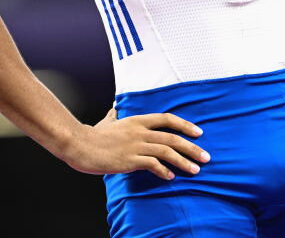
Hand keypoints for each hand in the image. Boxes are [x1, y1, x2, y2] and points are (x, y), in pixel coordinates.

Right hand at [63, 111, 209, 180]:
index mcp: (137, 120)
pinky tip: (170, 177)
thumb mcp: (107, 121)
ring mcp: (135, 145)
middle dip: (192, 148)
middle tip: (206, 157)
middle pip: (173, 137)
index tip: (199, 133)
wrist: (79, 144)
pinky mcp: (129, 160)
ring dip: (183, 161)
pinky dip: (164, 171)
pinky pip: (152, 165)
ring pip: (167, 151)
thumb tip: (115, 106)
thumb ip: (114, 115)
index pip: (167, 119)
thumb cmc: (92, 135)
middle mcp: (139, 131)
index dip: (186, 125)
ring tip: (195, 170)